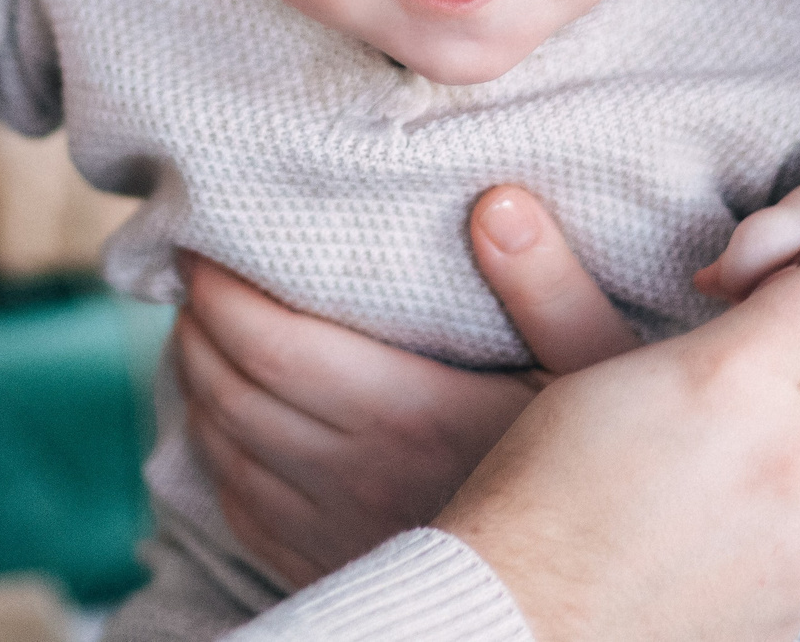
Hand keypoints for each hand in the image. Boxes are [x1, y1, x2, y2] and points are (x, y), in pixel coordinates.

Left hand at [175, 186, 641, 585]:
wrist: (582, 598)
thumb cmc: (602, 478)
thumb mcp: (604, 376)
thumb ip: (552, 290)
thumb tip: (499, 201)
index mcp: (409, 417)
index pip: (270, 345)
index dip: (217, 287)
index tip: (203, 237)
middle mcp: (353, 478)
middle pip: (226, 387)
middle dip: (195, 319)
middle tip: (196, 267)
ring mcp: (330, 534)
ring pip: (219, 444)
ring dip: (196, 378)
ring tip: (203, 324)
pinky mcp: (323, 569)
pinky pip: (235, 504)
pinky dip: (214, 448)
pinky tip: (227, 412)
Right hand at [436, 232, 799, 641]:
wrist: (517, 622)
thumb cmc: (533, 497)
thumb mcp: (570, 375)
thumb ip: (576, 289)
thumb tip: (502, 203)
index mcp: (729, 379)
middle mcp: (785, 459)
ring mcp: (799, 544)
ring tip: (759, 463)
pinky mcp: (795, 607)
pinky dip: (797, 533)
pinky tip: (728, 530)